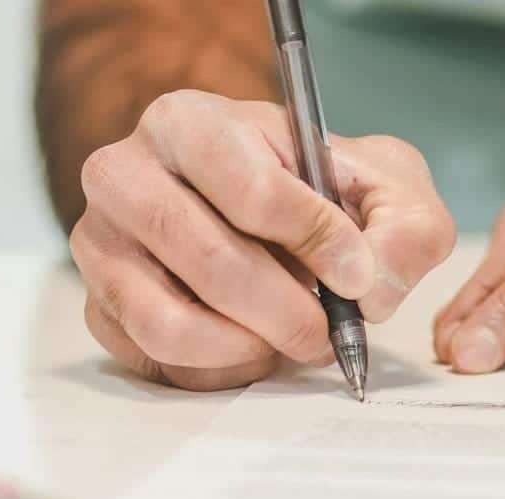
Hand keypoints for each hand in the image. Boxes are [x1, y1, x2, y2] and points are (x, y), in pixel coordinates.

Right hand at [72, 90, 454, 390]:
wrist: (262, 212)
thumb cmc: (319, 191)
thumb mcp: (384, 186)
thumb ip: (404, 227)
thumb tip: (370, 289)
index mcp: (189, 122)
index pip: (248, 188)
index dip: (314, 240)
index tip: (356, 274)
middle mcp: (124, 175)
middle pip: (207, 260)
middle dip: (287, 311)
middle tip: (329, 333)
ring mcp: (100, 245)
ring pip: (169, 322)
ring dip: (249, 347)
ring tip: (291, 340)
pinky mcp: (100, 307)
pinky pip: (156, 360)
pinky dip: (219, 370)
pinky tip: (255, 349)